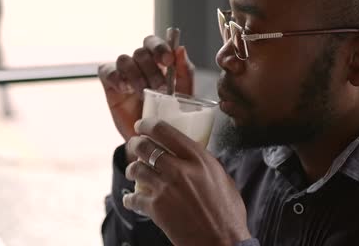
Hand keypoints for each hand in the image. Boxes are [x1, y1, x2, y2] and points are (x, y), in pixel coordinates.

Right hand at [97, 35, 194, 158]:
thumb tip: (181, 49)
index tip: (167, 61)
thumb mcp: (184, 94)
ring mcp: (124, 73)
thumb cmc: (171, 115)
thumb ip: (185, 72)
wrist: (154, 141)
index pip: (154, 43)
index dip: (159, 47)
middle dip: (151, 69)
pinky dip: (116, 77)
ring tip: (143, 93)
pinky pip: (106, 70)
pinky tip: (125, 89)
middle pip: (141, 51)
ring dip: (136, 75)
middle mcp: (140, 64)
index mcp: (158, 62)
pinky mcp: (110, 85)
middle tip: (160, 88)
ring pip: (125, 59)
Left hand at [123, 118, 250, 245]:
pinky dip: (130, 198)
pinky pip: (134, 198)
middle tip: (134, 145)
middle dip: (135, 144)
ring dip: (132, 169)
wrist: (222, 243)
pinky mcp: (156, 208)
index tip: (141, 124)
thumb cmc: (228, 215)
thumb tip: (193, 157)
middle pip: (145, 147)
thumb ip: (205, 165)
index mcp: (199, 159)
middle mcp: (180, 170)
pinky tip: (131, 199)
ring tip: (133, 171)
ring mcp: (166, 188)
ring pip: (136, 169)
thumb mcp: (223, 180)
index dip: (148, 125)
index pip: (166, 131)